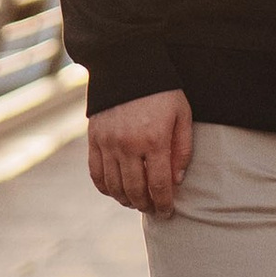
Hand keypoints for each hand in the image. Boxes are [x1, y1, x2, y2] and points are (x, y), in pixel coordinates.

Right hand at [87, 88, 194, 218]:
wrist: (128, 64)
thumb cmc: (162, 90)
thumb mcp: (182, 115)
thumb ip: (182, 148)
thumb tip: (176, 180)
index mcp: (154, 140)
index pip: (159, 185)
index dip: (164, 203)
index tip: (167, 212)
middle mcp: (128, 145)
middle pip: (134, 190)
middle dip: (145, 205)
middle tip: (153, 209)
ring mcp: (108, 143)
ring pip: (113, 186)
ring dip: (125, 199)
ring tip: (136, 201)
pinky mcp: (93, 138)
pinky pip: (95, 173)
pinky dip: (104, 187)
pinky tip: (115, 190)